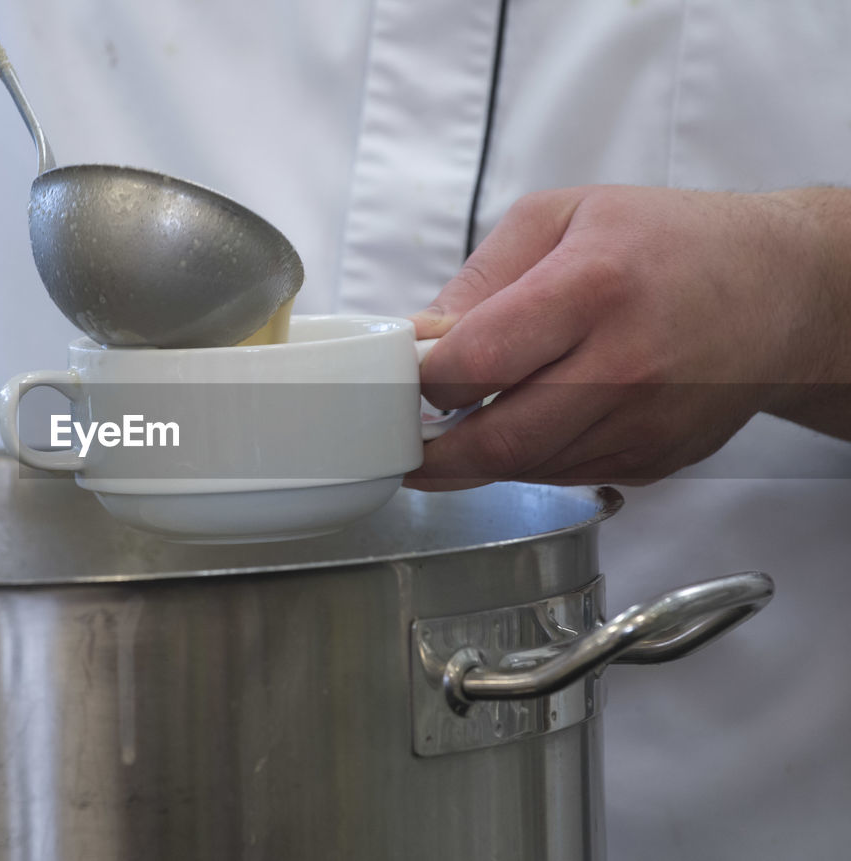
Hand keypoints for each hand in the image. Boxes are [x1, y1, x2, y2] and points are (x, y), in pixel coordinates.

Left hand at [404, 185, 850, 490]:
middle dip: (436, 450)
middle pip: (498, 439)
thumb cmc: (669, 242)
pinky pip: (566, 476)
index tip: (408, 377)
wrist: (782, 289)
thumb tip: (421, 335)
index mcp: (591, 289)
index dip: (426, 379)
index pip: (477, 361)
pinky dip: (532, 461)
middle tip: (409, 441)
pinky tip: (530, 426)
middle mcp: (623, 365)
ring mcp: (644, 423)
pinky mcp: (656, 460)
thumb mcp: (564, 217)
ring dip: (481, 458)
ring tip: (463, 428)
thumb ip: (482, 276)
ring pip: (528, 469)